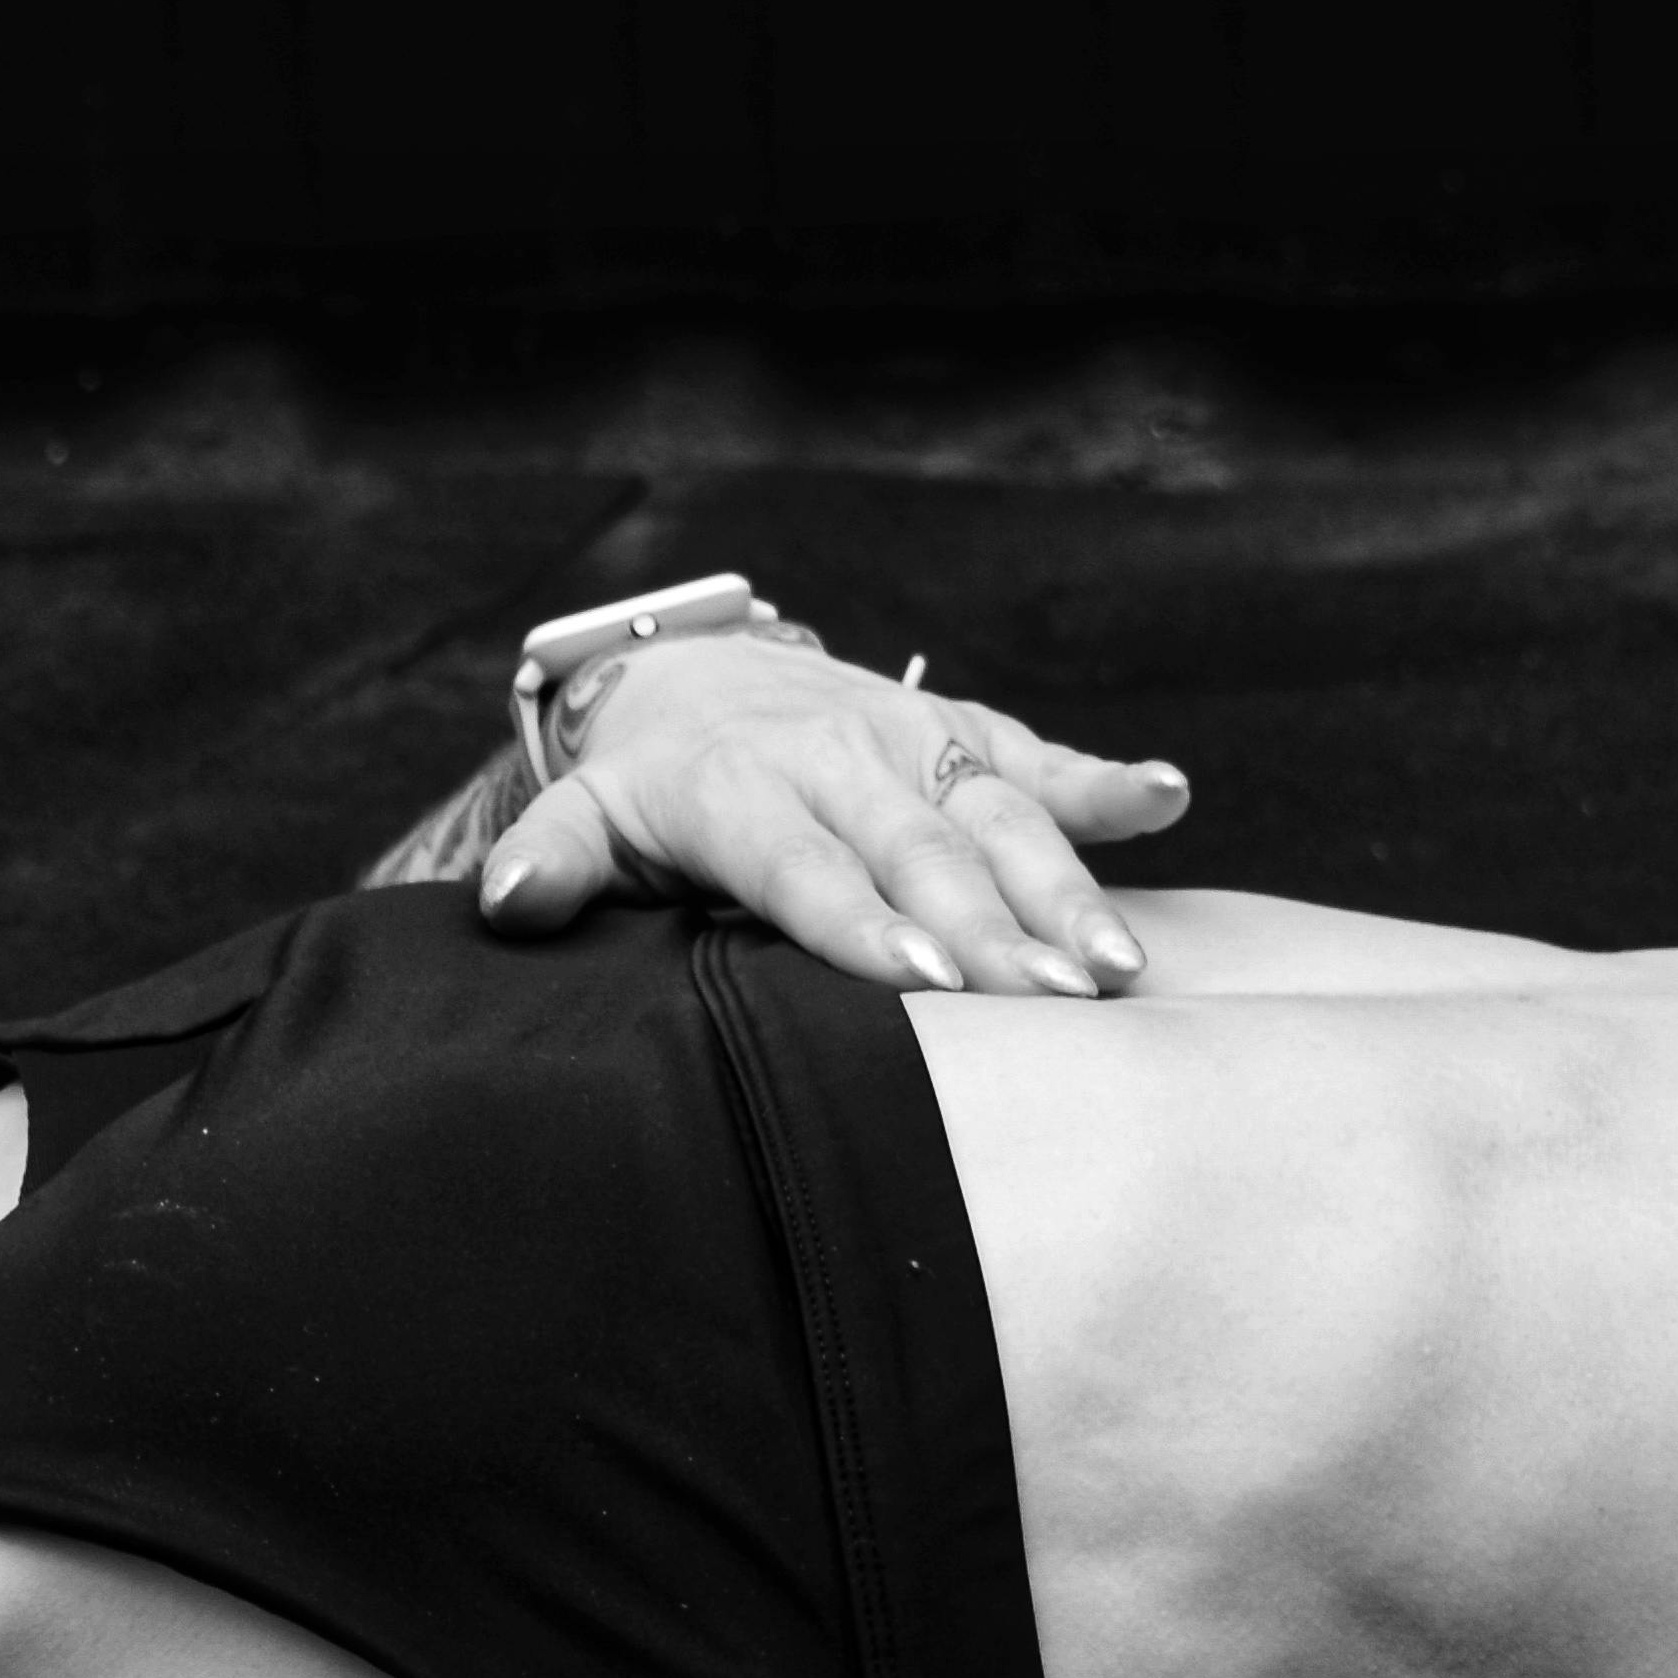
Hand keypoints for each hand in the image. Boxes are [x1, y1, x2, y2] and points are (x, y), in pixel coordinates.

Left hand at [481, 639, 1192, 995]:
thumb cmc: (646, 787)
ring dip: (1063, 888)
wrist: (696, 674)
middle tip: (1052, 1003)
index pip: (805, 867)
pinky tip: (1169, 798)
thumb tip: (508, 901)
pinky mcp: (963, 728)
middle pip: (921, 852)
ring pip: (995, 815)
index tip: (921, 978)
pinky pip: (1039, 755)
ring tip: (1116, 965)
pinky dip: (1107, 780)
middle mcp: (837, 754)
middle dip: (991, 927)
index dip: (861, 923)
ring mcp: (910, 737)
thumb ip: (551, 859)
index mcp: (741, 787)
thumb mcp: (586, 815)